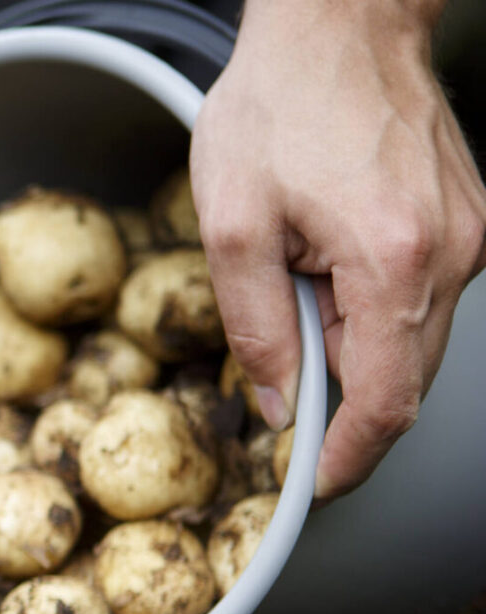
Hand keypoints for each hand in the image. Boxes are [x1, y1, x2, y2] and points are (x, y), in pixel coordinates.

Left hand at [191, 0, 485, 499]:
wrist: (339, 26)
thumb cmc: (280, 107)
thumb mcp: (232, 228)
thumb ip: (254, 329)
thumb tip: (278, 406)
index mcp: (394, 262)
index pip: (384, 403)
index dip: (346, 459)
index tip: (312, 487)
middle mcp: (452, 255)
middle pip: (403, 380)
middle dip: (341, 406)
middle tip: (282, 405)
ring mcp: (470, 238)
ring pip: (414, 342)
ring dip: (354, 350)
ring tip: (296, 297)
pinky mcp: (467, 223)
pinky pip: (421, 298)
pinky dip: (372, 310)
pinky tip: (327, 269)